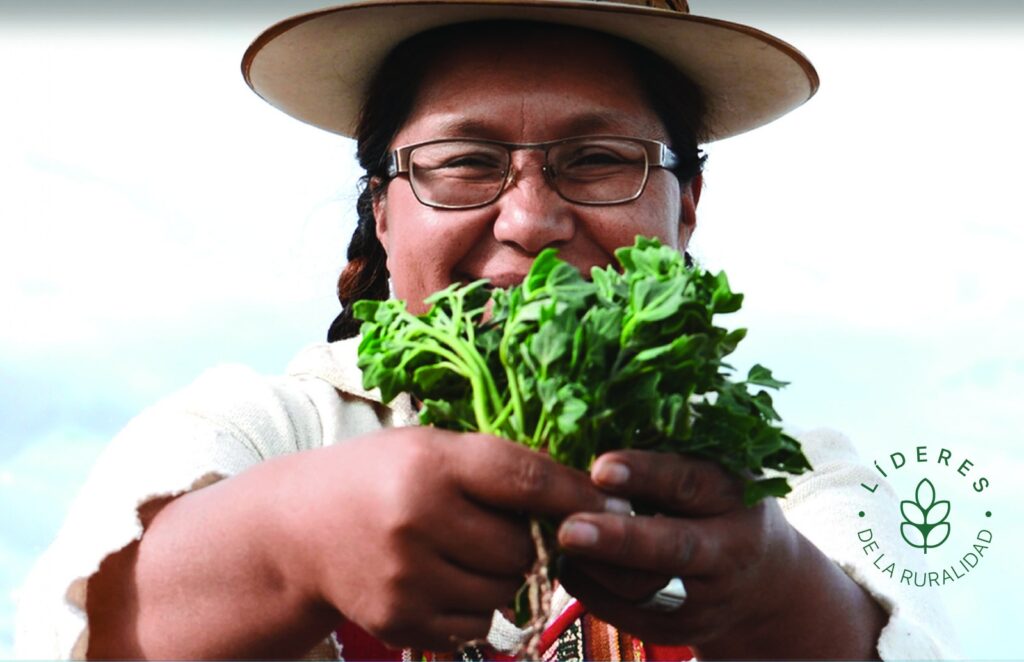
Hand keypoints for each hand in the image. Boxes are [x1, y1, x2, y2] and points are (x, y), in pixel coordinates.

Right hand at [277, 427, 616, 651]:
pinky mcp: (399, 621)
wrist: (296, 532)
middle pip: (520, 548)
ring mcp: (406, 577)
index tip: (617, 504)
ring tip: (464, 550)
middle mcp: (417, 520)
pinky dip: (476, 606)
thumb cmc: (376, 478)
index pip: (524, 479)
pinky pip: (477, 625)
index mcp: (430, 464)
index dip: (576, 494)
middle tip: (499, 527)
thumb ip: (495, 466)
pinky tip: (442, 579)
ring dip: (502, 576)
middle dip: (526, 541)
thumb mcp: (428, 449)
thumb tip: (581, 494)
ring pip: (505, 591)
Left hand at [555, 450, 801, 650]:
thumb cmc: (717, 501)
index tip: (600, 467)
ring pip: (641, 588)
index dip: (646, 474)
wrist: (762, 581)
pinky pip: (622, 613)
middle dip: (617, 540)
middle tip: (568, 528)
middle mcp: (727, 551)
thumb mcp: (712, 466)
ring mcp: (704, 598)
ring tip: (555, 536)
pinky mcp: (677, 631)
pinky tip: (567, 560)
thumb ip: (668, 446)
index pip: (690, 483)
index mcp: (735, 496)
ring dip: (592, 564)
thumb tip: (591, 414)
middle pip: (672, 549)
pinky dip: (588, 587)